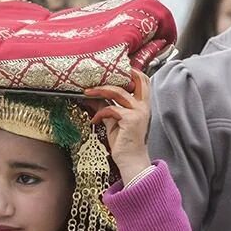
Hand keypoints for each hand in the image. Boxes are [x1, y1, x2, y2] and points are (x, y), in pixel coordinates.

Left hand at [84, 69, 152, 184]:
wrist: (130, 160)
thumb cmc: (124, 142)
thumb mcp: (113, 121)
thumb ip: (106, 106)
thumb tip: (93, 96)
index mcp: (142, 105)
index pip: (143, 81)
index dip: (132, 72)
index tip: (115, 70)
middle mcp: (143, 106)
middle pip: (137, 80)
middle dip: (118, 74)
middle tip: (99, 75)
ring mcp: (138, 112)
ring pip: (117, 92)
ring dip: (99, 91)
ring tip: (87, 93)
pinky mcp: (131, 119)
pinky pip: (111, 109)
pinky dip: (99, 113)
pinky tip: (94, 121)